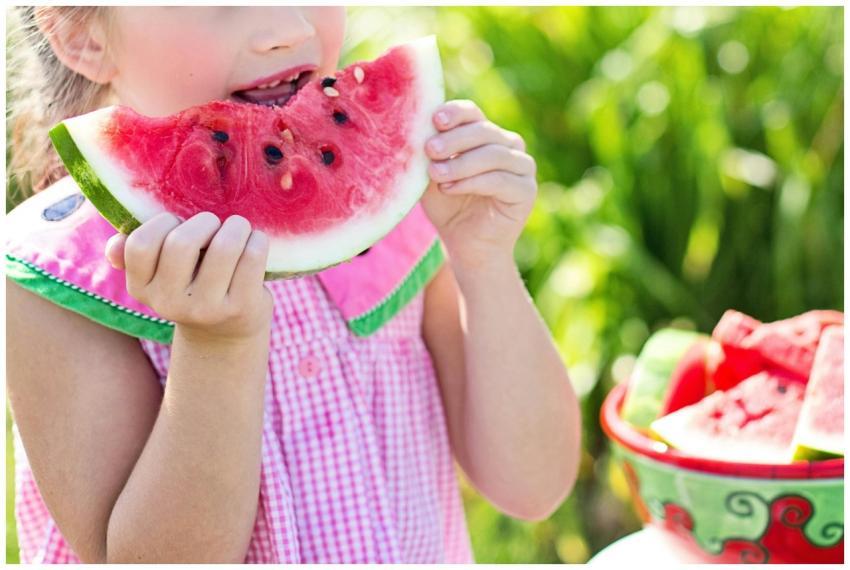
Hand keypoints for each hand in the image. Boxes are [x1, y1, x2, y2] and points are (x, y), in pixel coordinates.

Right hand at [104, 212, 273, 343]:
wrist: (226, 332)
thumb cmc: (192, 285)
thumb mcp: (160, 275)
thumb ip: (135, 255)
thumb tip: (114, 246)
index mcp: (141, 288)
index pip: (140, 244)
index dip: (163, 223)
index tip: (179, 224)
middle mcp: (170, 303)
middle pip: (181, 243)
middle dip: (204, 222)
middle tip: (215, 225)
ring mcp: (207, 309)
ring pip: (224, 247)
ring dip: (236, 227)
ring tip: (239, 229)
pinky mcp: (241, 308)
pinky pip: (252, 257)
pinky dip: (257, 241)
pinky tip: (255, 243)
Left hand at [421, 100, 536, 269]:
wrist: (466, 246)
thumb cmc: (448, 207)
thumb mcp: (432, 176)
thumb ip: (430, 154)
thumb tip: (418, 129)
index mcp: (486, 135)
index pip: (472, 114)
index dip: (455, 113)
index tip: (434, 120)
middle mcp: (508, 145)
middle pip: (483, 130)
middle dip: (454, 139)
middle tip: (429, 149)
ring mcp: (522, 167)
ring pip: (493, 154)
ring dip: (461, 163)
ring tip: (435, 174)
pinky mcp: (527, 190)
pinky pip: (500, 179)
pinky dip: (472, 182)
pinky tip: (449, 188)